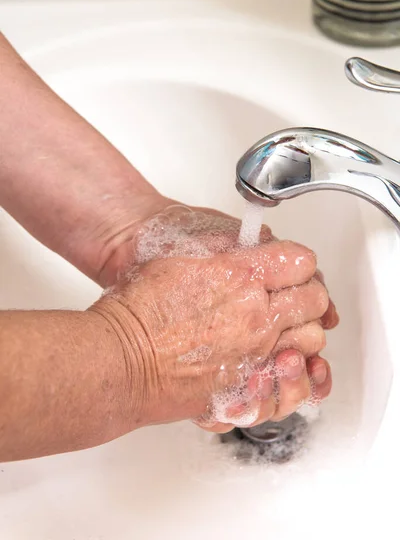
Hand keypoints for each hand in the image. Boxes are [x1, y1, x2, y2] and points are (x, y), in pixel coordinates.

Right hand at [92, 237, 330, 432]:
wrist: (119, 359)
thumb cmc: (139, 309)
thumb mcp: (181, 258)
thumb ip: (226, 251)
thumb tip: (252, 246)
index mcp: (239, 275)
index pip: (301, 261)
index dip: (297, 262)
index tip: (289, 266)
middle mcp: (254, 314)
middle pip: (315, 299)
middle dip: (308, 294)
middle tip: (291, 295)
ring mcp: (254, 352)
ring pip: (313, 338)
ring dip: (304, 329)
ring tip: (286, 328)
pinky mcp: (248, 383)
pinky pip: (292, 374)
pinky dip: (291, 365)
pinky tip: (278, 359)